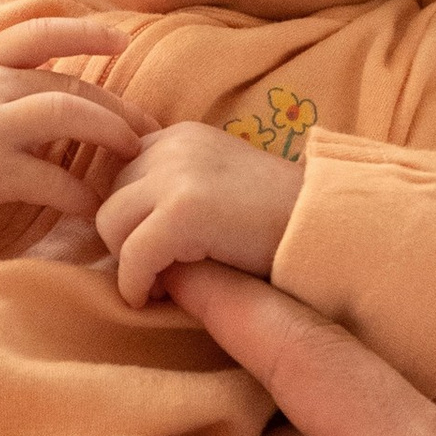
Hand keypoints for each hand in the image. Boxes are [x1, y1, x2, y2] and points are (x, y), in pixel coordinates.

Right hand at [0, 13, 144, 235]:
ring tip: (133, 156)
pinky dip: (80, 194)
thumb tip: (86, 93)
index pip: (39, 32)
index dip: (84, 32)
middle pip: (70, 86)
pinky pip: (50, 179)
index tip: (122, 41)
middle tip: (147, 133)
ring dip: (109, 133)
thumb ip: (19, 85)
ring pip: (66, 114)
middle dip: (118, 110)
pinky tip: (94, 205)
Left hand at [94, 123, 301, 310]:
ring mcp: (177, 174)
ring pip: (110, 224)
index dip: (129, 219)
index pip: (119, 175)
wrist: (327, 229)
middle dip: (124, 241)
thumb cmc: (277, 223)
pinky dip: (136, 284)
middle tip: (156, 273)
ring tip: (161, 283)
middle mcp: (174, 144)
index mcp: (181, 136)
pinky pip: (132, 255)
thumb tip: (118, 233)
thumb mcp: (219, 189)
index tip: (151, 250)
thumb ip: (174, 192)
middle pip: (109, 198)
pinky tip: (154, 298)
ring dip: (128, 262)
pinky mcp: (183, 211)